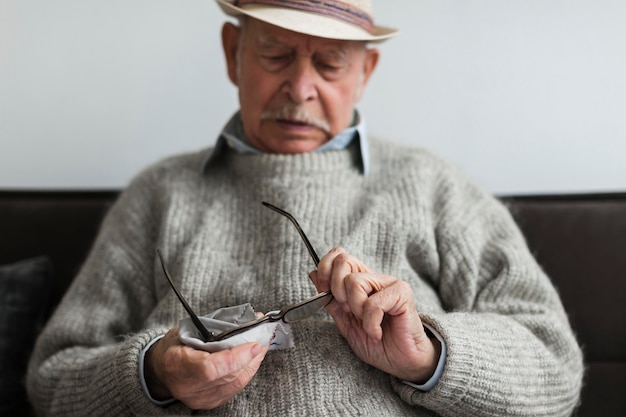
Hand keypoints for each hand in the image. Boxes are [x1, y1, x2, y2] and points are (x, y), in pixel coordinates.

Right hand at [144, 328, 267, 409]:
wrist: (161, 368)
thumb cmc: (175, 345)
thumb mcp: (188, 330)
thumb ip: (216, 328)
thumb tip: (248, 321)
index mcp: (177, 364)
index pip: (210, 368)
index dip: (236, 357)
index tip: (254, 344)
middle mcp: (188, 387)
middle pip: (228, 375)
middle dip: (251, 356)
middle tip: (264, 337)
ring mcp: (199, 399)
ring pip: (236, 382)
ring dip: (253, 362)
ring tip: (262, 344)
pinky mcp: (210, 402)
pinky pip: (235, 387)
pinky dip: (247, 371)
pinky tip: (253, 358)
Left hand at [309, 247, 440, 382]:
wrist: (402, 362)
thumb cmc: (377, 343)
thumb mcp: (345, 322)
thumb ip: (330, 300)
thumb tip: (313, 274)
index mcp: (360, 281)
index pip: (339, 255)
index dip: (325, 269)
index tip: (325, 293)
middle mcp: (374, 278)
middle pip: (344, 261)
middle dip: (336, 289)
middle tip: (348, 310)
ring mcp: (389, 283)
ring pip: (355, 282)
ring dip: (355, 309)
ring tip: (367, 324)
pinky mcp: (402, 294)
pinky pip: (373, 303)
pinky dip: (370, 323)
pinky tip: (377, 332)